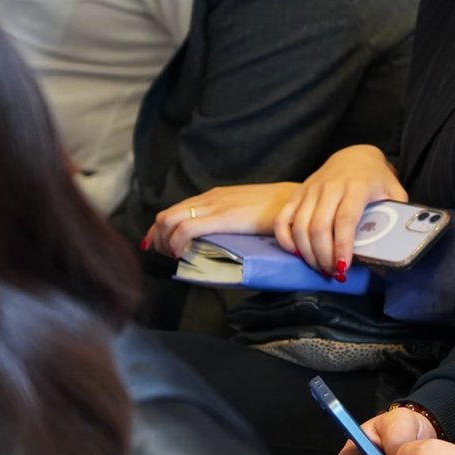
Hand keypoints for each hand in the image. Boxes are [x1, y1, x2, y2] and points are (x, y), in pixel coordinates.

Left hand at [144, 182, 299, 258]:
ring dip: (164, 243)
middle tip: (168, 257)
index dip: (161, 233)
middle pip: (164, 217)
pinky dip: (176, 243)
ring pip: (168, 221)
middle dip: (158, 240)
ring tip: (176, 257)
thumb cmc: (276, 210)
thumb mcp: (246, 209)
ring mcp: (214, 206)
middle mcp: (209, 198)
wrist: (295, 202)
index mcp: (214, 196)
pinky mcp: (222, 217)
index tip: (166, 250)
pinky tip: (183, 254)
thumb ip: (230, 219)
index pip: (173, 211)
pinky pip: (185, 229)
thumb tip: (218, 239)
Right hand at [275, 144, 406, 274]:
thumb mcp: (394, 192)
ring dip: (307, 252)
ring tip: (319, 266)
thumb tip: (399, 241)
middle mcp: (331, 187)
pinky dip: (286, 239)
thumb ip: (397, 214)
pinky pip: (284, 219)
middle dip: (323, 255)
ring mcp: (311, 189)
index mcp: (357, 187)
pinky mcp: (298, 193)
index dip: (342, 246)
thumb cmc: (376, 179)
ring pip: (300, 226)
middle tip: (332, 272)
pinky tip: (296, 253)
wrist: (355, 155)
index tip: (343, 267)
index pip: (345, 220)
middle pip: (319, 227)